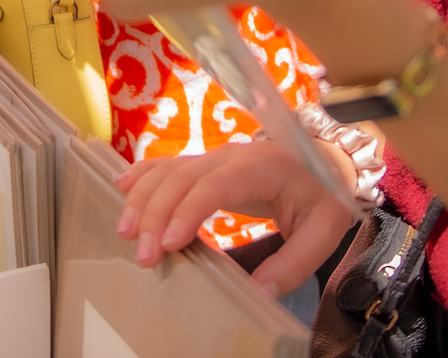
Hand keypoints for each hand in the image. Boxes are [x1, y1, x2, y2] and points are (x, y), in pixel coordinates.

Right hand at [115, 140, 356, 293]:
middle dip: (157, 214)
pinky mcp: (205, 163)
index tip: (171, 244)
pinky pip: (167, 164)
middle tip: (144, 255)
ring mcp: (215, 155)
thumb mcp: (324, 230)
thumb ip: (294, 262)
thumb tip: (260, 293)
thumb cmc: (324, 194)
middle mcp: (232, 155)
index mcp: (262, 166)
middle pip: (183, 177)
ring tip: (126, 233)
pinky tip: (120, 187)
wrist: (327, 158)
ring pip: (169, 169)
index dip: (189, 210)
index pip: (217, 184)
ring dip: (143, 198)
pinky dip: (142, 175)